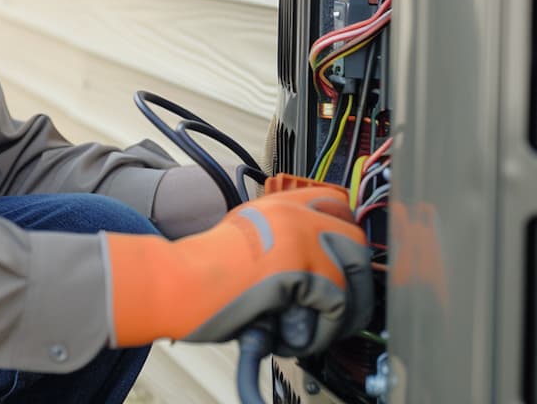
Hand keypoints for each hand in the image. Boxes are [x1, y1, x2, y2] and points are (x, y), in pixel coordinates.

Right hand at [105, 182, 372, 355]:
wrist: (180, 281)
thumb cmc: (201, 269)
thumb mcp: (244, 233)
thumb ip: (278, 238)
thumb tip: (310, 267)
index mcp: (280, 204)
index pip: (336, 201)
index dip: (346, 232)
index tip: (345, 259)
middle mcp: (296, 215)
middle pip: (356, 241)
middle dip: (355, 280)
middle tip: (338, 307)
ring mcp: (302, 241)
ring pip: (353, 278)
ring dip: (338, 312)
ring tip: (311, 328)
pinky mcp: (303, 272)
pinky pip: (336, 307)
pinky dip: (320, 329)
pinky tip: (295, 334)